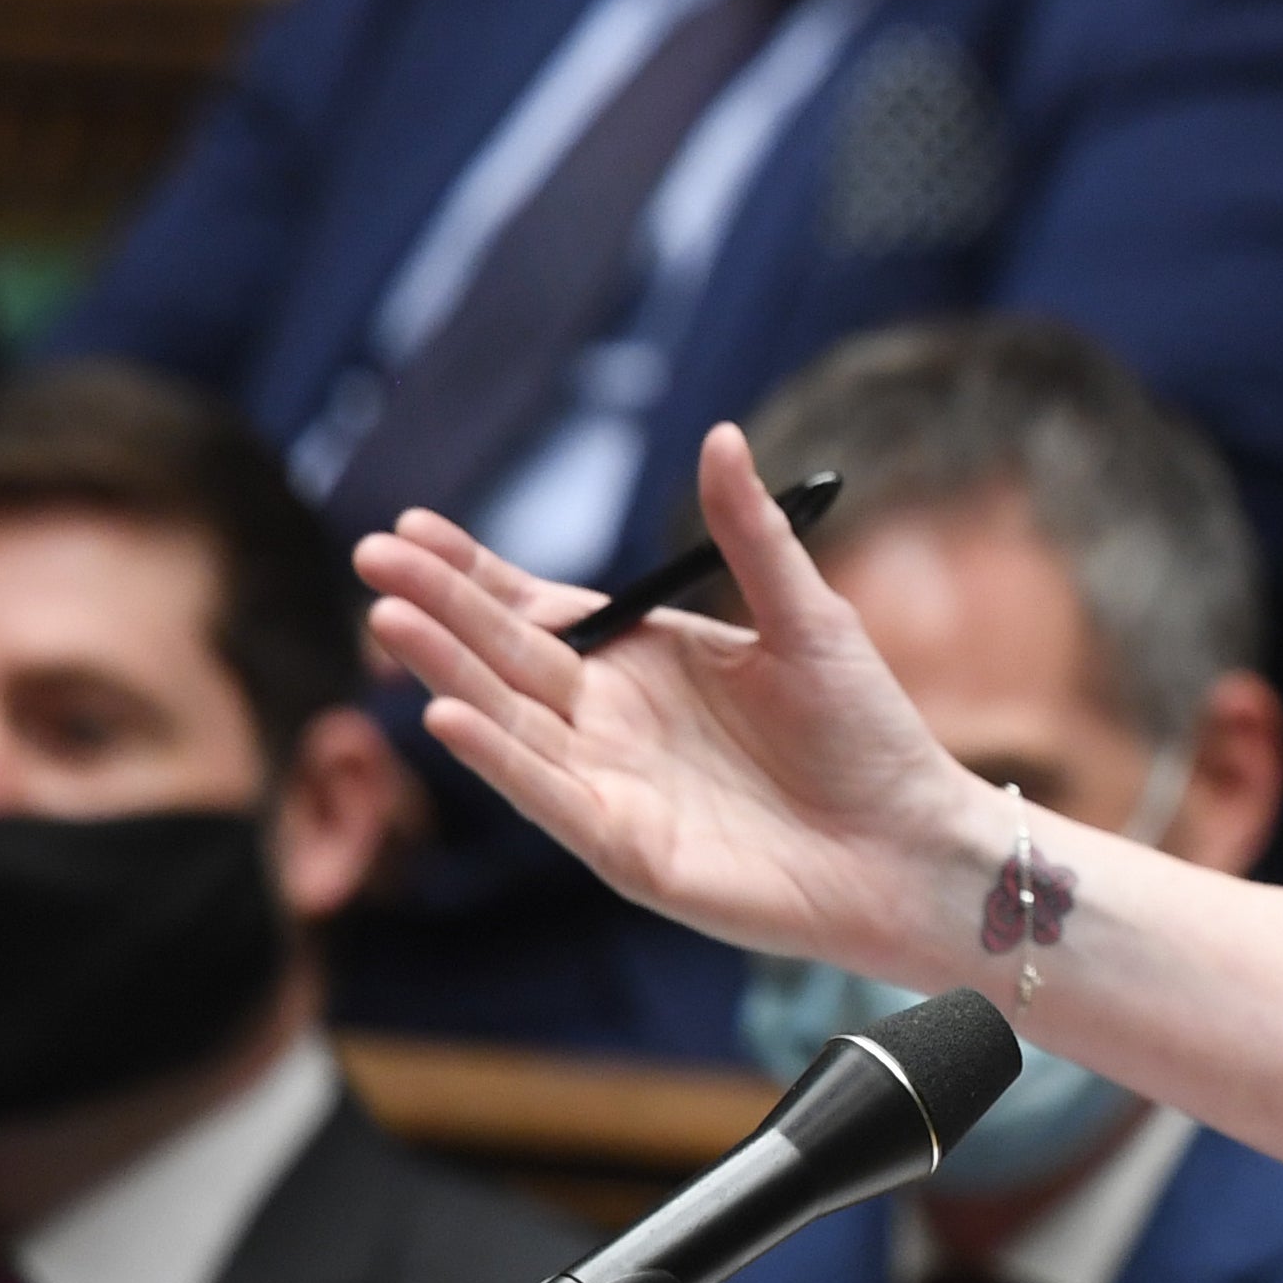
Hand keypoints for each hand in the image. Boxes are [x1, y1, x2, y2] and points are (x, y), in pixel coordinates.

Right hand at [351, 426, 987, 981]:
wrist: (910, 843)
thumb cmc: (867, 734)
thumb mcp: (808, 617)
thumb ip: (751, 536)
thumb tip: (720, 435)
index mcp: (644, 661)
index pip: (537, 608)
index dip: (474, 572)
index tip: (413, 528)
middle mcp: (610, 721)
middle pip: (505, 656)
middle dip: (438, 608)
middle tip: (372, 558)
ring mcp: (608, 785)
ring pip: (508, 722)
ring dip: (447, 673)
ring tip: (389, 620)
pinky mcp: (623, 847)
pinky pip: (546, 797)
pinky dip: (498, 759)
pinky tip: (446, 717)